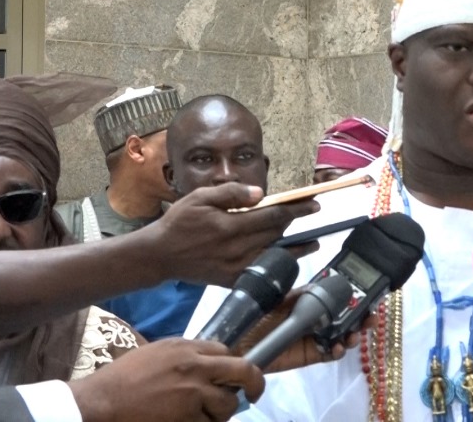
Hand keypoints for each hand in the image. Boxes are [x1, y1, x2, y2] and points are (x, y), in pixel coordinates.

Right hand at [71, 339, 264, 421]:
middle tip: (254, 393)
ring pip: (228, 405)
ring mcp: (194, 395)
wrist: (101, 403)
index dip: (231, 364)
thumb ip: (184, 356)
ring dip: (222, 412)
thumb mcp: (156, 354)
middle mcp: (195, 368)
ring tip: (204, 415)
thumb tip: (208, 365)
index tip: (233, 375)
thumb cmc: (122, 379)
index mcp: (185, 348)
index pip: (226, 351)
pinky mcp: (189, 419)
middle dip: (254, 383)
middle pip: (243, 372)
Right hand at [141, 183, 319, 285]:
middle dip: (297, 224)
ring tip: (312, 244)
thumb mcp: (200, 198)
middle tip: (312, 216)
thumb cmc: (178, 223)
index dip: (296, 210)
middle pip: (276, 234)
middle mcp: (237, 248)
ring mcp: (235, 267)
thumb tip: (260, 193)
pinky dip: (276, 268)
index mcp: (230, 226)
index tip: (313, 205)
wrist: (159, 255)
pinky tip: (287, 263)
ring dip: (296, 250)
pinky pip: (260, 273)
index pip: (273, 215)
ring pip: (273, 256)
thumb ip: (231, 193)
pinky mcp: (231, 280)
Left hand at [233, 288, 368, 372]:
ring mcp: (315, 338)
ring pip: (341, 336)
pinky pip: (330, 353)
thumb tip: (324, 284)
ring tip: (355, 336)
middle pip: (344, 318)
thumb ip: (303, 293)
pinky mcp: (311, 356)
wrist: (241, 342)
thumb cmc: (259, 315)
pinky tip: (339, 347)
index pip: (336, 298)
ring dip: (352, 335)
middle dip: (360, 317)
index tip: (367, 296)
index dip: (353, 298)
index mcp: (309, 301)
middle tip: (370, 319)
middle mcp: (315, 318)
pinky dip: (338, 351)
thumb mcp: (281, 298)